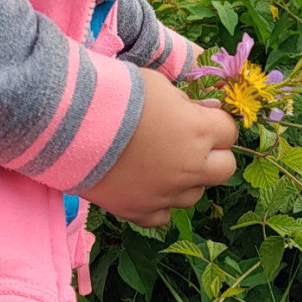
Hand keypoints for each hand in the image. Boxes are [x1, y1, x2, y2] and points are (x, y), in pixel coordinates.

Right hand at [84, 66, 237, 226]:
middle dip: (213, 156)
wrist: (71, 123)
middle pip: (225, 170)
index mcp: (200, 131)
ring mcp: (166, 194)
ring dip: (185, 181)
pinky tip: (144, 186)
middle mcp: (190, 167)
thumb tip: (204, 110)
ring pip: (195, 196)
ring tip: (159, 164)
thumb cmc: (118, 94)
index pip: (230, 132)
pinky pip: (163, 216)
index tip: (200, 118)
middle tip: (189, 145)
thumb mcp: (159, 84)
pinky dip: (158, 203)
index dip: (217, 124)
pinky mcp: (140, 211)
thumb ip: (186, 101)